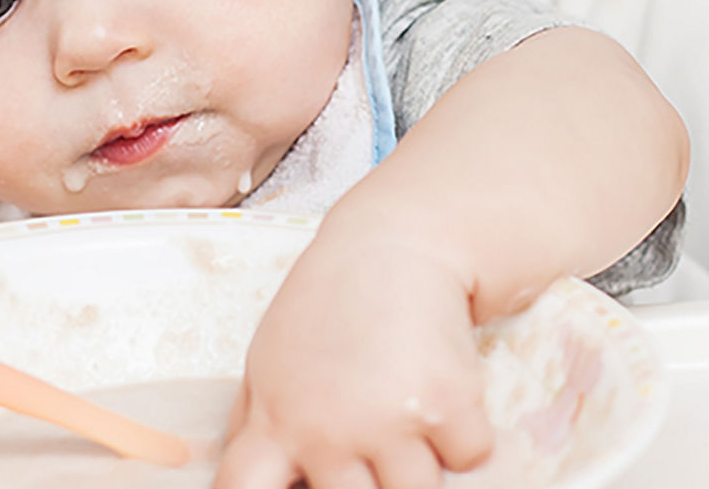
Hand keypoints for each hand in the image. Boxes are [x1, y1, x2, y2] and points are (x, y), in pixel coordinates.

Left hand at [214, 225, 493, 488]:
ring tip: (407, 411)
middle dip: (366, 482)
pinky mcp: (448, 406)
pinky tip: (442, 385)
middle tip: (371, 432)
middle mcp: (324, 429)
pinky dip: (466, 433)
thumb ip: (256, 424)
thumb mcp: (270, 359)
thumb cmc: (328, 304)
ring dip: (420, 462)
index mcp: (274, 419)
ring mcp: (387, 421)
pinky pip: (470, 458)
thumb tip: (239, 482)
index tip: (295, 488)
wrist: (393, 244)